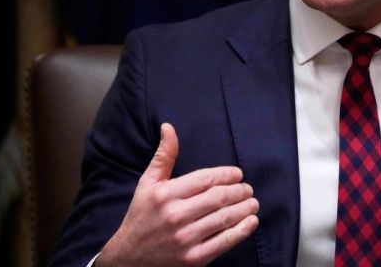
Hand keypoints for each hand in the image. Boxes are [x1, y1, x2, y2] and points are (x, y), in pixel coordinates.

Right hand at [98, 123, 258, 265]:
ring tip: (252, 202)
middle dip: (239, 190)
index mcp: (165, 194)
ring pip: (224, 218)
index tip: (238, 174)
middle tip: (248, 188)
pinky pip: (224, 242)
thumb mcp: (147, 184)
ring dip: (244, 208)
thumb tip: (168, 127)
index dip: (226, 174)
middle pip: (218, 197)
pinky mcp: (193, 258)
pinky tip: (251, 221)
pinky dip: (242, 230)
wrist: (128, 259)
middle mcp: (175, 216)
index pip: (205, 179)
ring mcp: (185, 239)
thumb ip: (164, 156)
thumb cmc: (141, 217)